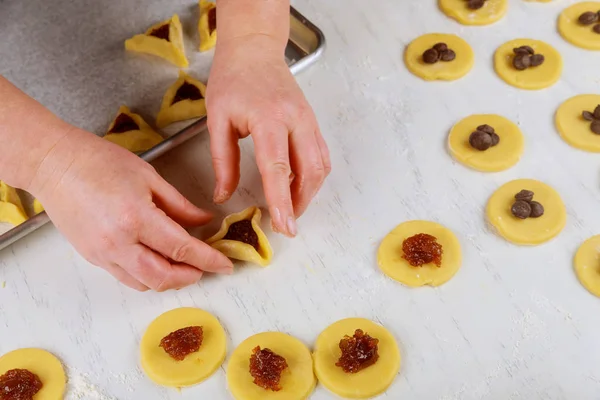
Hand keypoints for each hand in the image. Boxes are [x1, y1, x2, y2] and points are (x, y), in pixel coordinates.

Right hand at [30, 129, 232, 290]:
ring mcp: (102, 254)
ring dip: (169, 279)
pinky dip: (147, 276)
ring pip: (144, 284)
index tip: (225, 265)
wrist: (54, 165)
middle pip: (164, 277)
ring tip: (183, 263)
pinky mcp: (92, 257)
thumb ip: (180, 205)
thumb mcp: (149, 177)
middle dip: (191, 276)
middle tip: (205, 266)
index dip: (208, 260)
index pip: (182, 249)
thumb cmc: (98, 162)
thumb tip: (204, 221)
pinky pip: (126, 278)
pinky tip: (157, 260)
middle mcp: (118, 242)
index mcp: (136, 218)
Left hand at [206, 35, 330, 236]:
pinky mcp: (312, 121)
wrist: (254, 48)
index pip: (278, 168)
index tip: (283, 225)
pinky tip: (299, 186)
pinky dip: (314, 176)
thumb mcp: (217, 119)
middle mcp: (295, 119)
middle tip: (286, 224)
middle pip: (309, 171)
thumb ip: (222, 160)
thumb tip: (223, 195)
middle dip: (300, 202)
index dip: (281, 200)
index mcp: (268, 118)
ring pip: (321, 165)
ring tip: (290, 208)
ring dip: (309, 192)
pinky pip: (321, 155)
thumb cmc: (232, 79)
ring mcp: (308, 120)